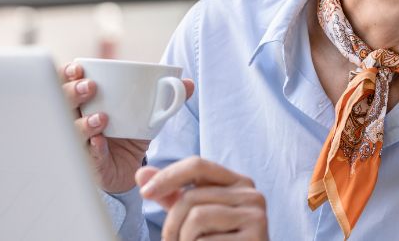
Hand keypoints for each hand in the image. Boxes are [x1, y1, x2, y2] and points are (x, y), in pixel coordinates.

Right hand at [58, 61, 194, 192]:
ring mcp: (79, 142)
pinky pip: (85, 155)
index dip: (66, 73)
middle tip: (90, 87)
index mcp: (86, 103)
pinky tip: (99, 142)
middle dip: (72, 92)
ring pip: (69, 130)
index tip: (78, 68)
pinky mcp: (88, 163)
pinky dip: (92, 148)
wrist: (131, 171)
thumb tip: (189, 83)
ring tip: (102, 118)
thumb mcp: (149, 115)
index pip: (65, 83)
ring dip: (83, 122)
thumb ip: (167, 99)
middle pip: (60, 103)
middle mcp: (76, 120)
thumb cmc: (131, 136)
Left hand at [138, 157, 267, 240]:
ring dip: (183, 239)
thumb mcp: (194, 215)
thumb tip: (141, 173)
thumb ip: (172, 194)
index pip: (197, 165)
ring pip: (196, 217)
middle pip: (191, 196)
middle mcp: (251, 195)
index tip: (145, 193)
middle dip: (171, 224)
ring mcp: (256, 216)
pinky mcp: (255, 237)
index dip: (167, 176)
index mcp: (238, 183)